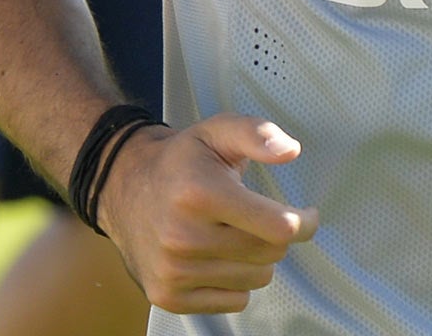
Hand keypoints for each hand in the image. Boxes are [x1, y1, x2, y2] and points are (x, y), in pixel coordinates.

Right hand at [95, 113, 318, 314]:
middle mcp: (183, 238)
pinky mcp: (168, 296)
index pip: (279, 226)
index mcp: (201, 194)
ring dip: (258, 259)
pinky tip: (221, 257)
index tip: (307, 215)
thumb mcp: (218, 130)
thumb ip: (257, 134)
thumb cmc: (184, 161)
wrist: (124, 190)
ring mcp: (172, 271)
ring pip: (256, 279)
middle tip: (267, 220)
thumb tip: (290, 151)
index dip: (305, 222)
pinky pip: (234, 302)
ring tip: (238, 234)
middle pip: (270, 253)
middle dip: (279, 236)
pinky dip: (238, 282)